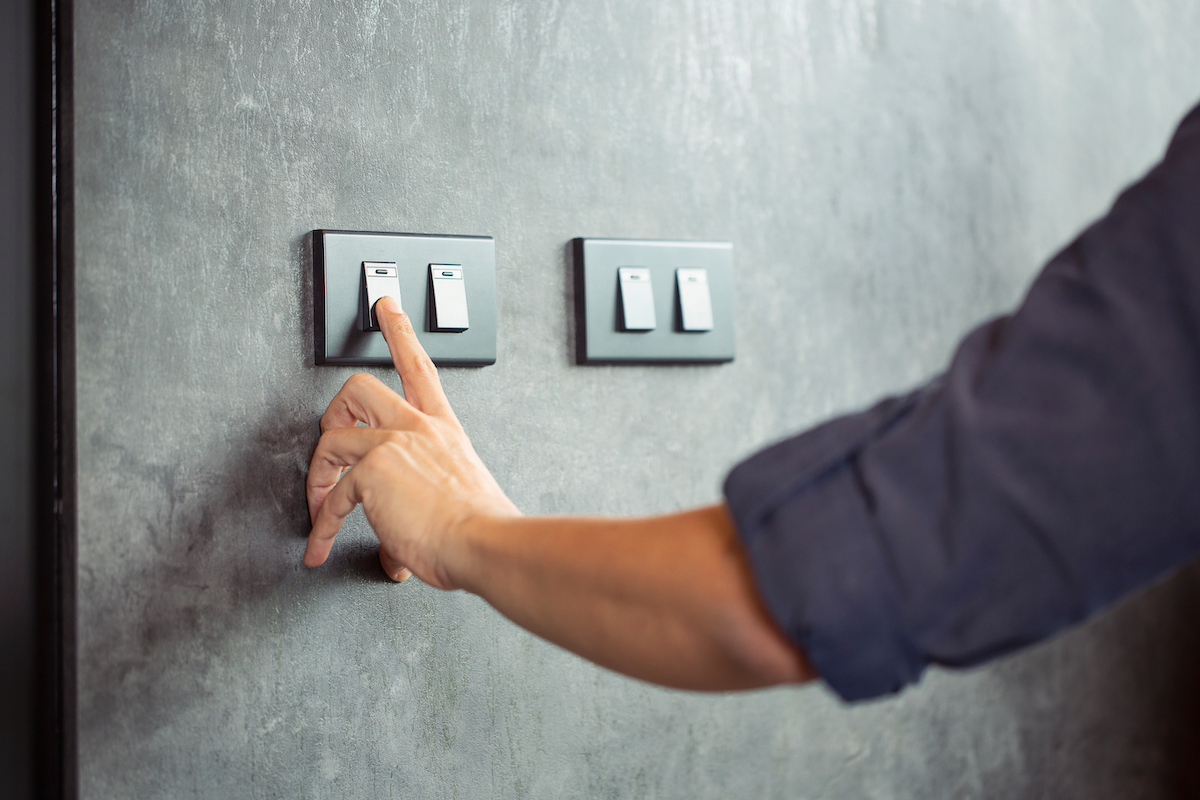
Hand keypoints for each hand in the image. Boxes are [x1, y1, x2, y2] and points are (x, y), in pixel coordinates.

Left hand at [304, 296, 519, 586]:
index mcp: (443, 431)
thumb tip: (394, 552)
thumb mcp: (455, 505)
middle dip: (334, 412)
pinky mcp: (370, 471)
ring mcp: (392, 444)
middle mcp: (418, 429)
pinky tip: (320, 547)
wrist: (484, 542)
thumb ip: (417, 516)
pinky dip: (320, 528)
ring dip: (317, 477)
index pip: (420, 368)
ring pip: (332, 438)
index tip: (386, 306)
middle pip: (358, 388)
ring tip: (320, 511)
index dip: (400, 332)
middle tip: (332, 442)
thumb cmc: (480, 529)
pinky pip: (330, 498)